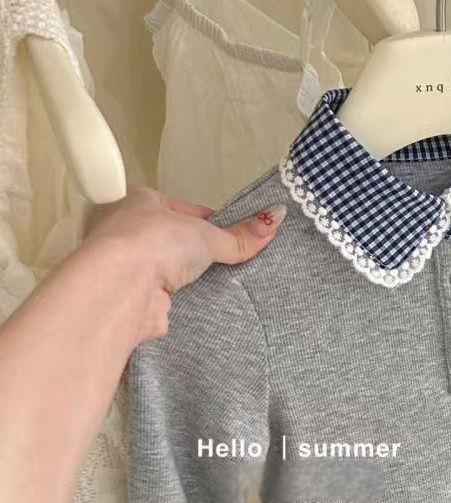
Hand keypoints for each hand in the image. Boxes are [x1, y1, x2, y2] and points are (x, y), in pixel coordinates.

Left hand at [76, 186, 286, 341]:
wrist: (122, 286)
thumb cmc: (150, 241)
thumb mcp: (206, 233)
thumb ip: (240, 235)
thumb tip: (275, 219)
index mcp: (135, 200)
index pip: (181, 210)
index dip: (210, 222)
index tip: (235, 234)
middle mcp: (123, 232)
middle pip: (175, 241)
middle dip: (202, 253)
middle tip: (231, 260)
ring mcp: (125, 266)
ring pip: (171, 271)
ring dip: (193, 278)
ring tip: (221, 282)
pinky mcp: (131, 297)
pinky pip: (167, 297)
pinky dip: (185, 301)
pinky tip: (203, 302)